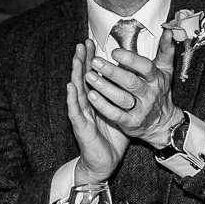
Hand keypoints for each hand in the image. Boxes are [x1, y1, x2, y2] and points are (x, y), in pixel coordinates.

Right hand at [66, 42, 127, 183]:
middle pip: (83, 78)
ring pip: (78, 90)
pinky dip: (73, 98)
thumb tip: (134, 79)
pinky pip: (76, 111)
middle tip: (83, 43)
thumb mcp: (121, 112)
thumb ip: (124, 96)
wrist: (104, 161)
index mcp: (97, 100)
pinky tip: (71, 86)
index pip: (93, 76)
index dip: (92, 60)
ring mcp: (82, 115)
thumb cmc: (112, 136)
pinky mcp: (81, 127)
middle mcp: (88, 104)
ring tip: (76, 58)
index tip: (93, 43)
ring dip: (76, 74)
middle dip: (83, 60)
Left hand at [84, 28, 179, 143]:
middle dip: (112, 72)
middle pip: (131, 82)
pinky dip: (103, 106)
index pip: (146, 68)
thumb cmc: (160, 91)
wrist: (163, 122)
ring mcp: (140, 110)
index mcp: (156, 79)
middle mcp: (149, 95)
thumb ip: (165, 50)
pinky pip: (115, 115)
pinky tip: (91, 96)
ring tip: (88, 76)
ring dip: (104, 87)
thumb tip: (169, 31)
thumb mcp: (166, 70)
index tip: (115, 52)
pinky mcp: (131, 123)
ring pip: (121, 98)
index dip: (131, 60)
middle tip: (94, 61)